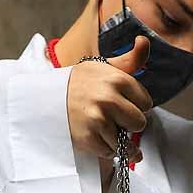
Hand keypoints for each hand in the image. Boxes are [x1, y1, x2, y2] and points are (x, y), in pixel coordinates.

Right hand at [66, 36, 151, 161]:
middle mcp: (108, 98)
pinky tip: (94, 135)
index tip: (122, 102)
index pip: (146, 103)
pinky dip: (104, 148)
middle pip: (139, 124)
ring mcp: (98, 119)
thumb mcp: (105, 66)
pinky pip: (110, 152)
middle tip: (113, 116)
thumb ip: (130, 59)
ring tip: (102, 125)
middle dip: (129, 123)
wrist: (46, 97)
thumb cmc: (81, 82)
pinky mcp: (88, 138)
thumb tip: (144, 41)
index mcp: (117, 79)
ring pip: (126, 141)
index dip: (136, 105)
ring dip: (117, 138)